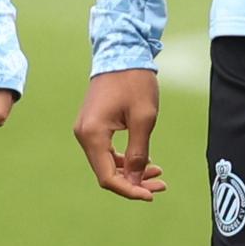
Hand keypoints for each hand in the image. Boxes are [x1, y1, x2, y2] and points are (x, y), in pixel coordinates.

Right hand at [74, 69, 169, 200]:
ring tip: (157, 174)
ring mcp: (86, 128)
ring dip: (130, 172)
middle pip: (106, 172)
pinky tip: (145, 161)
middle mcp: (83, 133)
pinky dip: (124, 159)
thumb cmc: (134, 81)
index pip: (107, 176)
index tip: (151, 194)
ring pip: (106, 163)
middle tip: (160, 184)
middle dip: (133, 182)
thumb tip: (134, 180)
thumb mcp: (144, 119)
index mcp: (92, 133)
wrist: (122, 51)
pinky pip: (105, 150)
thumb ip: (138, 153)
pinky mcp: (92, 124)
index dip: (129, 190)